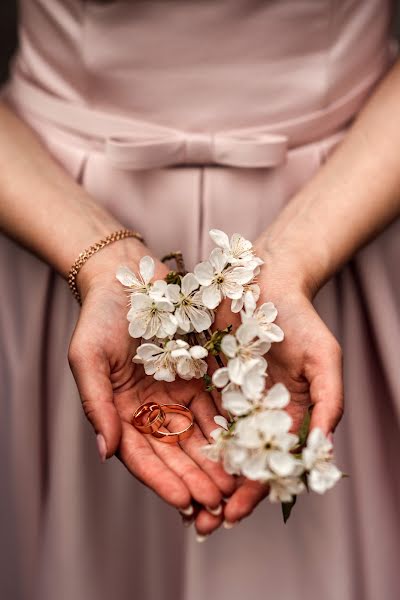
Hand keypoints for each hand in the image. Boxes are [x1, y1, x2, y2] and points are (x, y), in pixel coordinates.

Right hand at [68, 240, 234, 517]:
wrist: (127, 277)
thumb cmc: (99, 316)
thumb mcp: (88, 357)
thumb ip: (96, 403)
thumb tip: (106, 452)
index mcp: (121, 411)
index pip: (142, 456)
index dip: (162, 481)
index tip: (184, 502)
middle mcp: (150, 409)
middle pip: (175, 453)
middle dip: (196, 480)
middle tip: (220, 504)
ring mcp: (175, 393)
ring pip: (198, 436)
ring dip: (216, 461)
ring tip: (237, 484)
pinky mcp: (198, 376)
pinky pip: (215, 406)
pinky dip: (227, 427)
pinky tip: (245, 444)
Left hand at [194, 241, 343, 535]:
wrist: (264, 279)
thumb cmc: (300, 318)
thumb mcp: (323, 358)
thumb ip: (329, 401)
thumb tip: (323, 448)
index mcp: (284, 415)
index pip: (267, 461)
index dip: (253, 490)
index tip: (233, 513)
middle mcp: (254, 412)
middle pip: (235, 462)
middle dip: (218, 493)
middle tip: (200, 524)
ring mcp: (227, 398)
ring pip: (209, 444)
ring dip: (195, 474)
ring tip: (179, 503)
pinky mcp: (203, 380)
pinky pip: (188, 411)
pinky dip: (179, 436)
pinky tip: (164, 456)